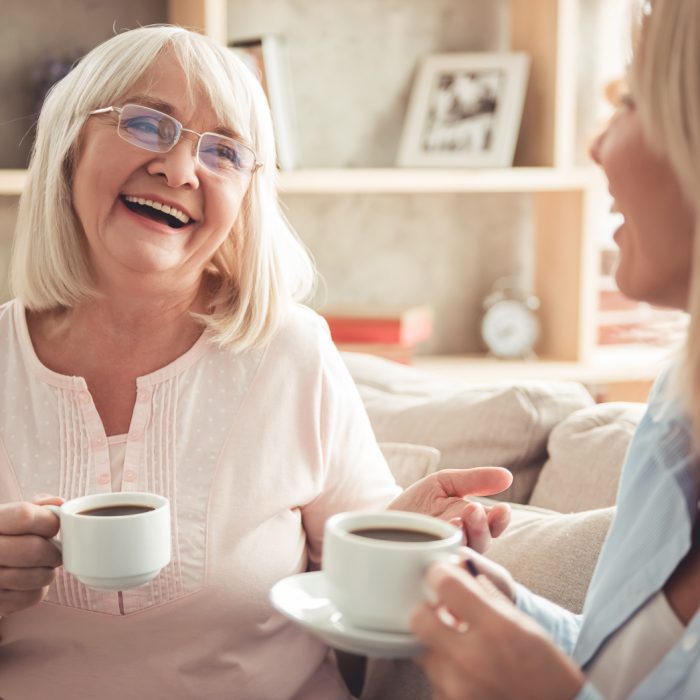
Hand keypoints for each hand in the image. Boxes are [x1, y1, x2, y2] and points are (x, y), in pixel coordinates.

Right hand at [0, 496, 62, 614]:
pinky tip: (28, 582)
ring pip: (37, 576)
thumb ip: (34, 508)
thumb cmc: (1, 539)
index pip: (25, 517)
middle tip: (55, 551)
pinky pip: (32, 597)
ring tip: (41, 566)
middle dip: (53, 551)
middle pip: (34, 549)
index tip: (54, 526)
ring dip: (48, 571)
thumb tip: (60, 504)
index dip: (48, 521)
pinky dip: (38, 589)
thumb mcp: (8, 518)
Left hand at [387, 468, 511, 552]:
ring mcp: (446, 556)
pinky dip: (442, 551)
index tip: (502, 509)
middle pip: (482, 541)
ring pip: (463, 553)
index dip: (500, 519)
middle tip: (472, 509)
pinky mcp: (427, 566)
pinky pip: (440, 563)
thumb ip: (474, 480)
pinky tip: (441, 538)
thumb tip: (508, 477)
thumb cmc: (417, 502)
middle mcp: (464, 544)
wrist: (384, 518)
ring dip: (462, 536)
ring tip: (456, 520)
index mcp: (473, 524)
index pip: (495, 525)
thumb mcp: (445, 483)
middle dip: (480, 525)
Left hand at [411, 562, 584, 699]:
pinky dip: (445, 675)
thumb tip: (460, 572)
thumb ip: (487, 597)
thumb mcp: (524, 625)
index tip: (439, 575)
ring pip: (425, 652)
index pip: (447, 585)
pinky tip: (467, 675)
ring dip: (438, 646)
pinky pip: (434, 682)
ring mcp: (459, 689)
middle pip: (420, 619)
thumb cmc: (547, 672)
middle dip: (428, 611)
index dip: (440, 574)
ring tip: (464, 651)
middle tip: (441, 612)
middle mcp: (473, 658)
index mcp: (496, 628)